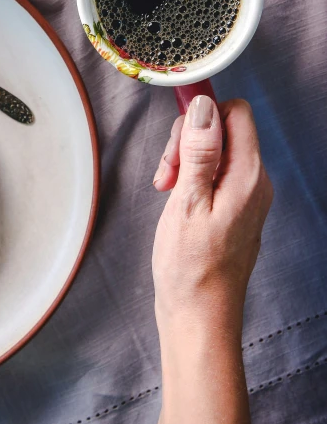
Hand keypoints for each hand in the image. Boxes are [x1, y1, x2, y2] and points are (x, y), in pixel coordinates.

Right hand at [152, 96, 272, 334]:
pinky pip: (215, 174)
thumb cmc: (191, 268)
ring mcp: (246, 195)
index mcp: (248, 176)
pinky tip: (176, 200)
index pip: (236, 113)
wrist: (200, 316)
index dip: (203, 114)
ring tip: (167, 189)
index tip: (176, 134)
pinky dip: (191, 178)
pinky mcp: (235, 207)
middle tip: (168, 173)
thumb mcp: (187, 203)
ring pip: (215, 151)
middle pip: (223, 130)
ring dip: (186, 160)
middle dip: (188, 141)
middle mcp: (255, 181)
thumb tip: (203, 107)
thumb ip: (199, 152)